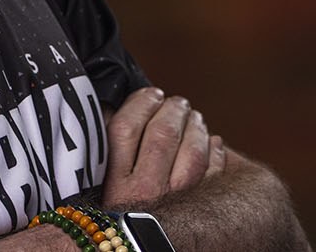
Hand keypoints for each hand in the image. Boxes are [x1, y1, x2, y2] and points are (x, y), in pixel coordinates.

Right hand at [101, 86, 212, 205]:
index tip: (149, 93)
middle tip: (176, 101)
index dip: (140, 104)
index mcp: (114, 183)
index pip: (126, 127)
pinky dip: (216, 153)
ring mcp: (176, 202)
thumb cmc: (114, 222)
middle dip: (172, 110)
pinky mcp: (201, 213)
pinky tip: (213, 143)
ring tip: (194, 117)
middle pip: (162, 134)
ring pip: (192, 150)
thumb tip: (112, 111)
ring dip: (196, 127)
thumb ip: (104, 155)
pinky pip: (214, 174)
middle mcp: (144, 191)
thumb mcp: (98, 191)